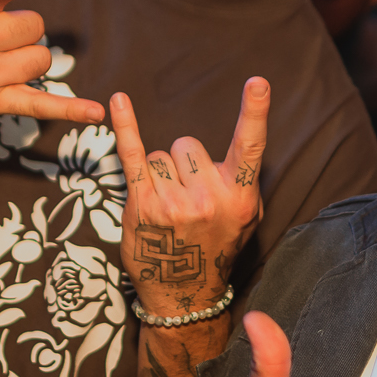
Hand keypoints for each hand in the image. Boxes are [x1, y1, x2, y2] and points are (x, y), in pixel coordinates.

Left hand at [111, 77, 265, 319]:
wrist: (184, 294)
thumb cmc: (216, 248)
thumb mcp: (246, 220)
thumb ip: (243, 183)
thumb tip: (244, 144)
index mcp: (239, 197)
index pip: (250, 147)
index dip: (255, 112)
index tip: (258, 82)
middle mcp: (208, 198)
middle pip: (188, 145)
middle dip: (184, 163)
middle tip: (186, 198)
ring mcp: (173, 202)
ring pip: (161, 155)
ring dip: (161, 174)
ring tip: (166, 207)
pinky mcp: (142, 205)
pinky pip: (132, 153)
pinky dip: (125, 125)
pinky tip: (119, 101)